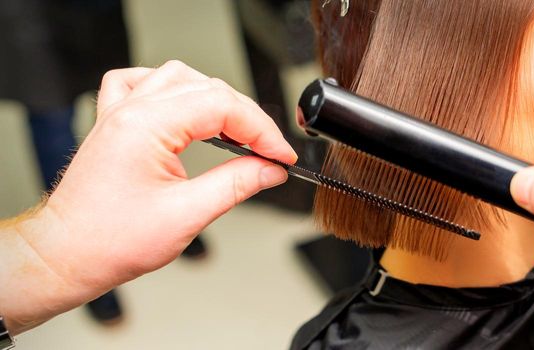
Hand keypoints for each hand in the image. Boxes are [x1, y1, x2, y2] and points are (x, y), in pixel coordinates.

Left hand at [1, 61, 295, 332]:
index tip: (281, 156)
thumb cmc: (110, 241)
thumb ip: (237, 185)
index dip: (262, 130)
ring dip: (215, 99)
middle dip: (247, 118)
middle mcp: (132, 110)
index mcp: (147, 125)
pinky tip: (185, 108)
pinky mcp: (115, 122)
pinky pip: (142, 83)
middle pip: (208, 89)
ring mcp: (120, 112)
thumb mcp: (187, 215)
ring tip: (237, 130)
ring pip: (180, 78)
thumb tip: (270, 169)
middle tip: (269, 153)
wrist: (67, 255)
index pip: (223, 106)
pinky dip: (172, 89)